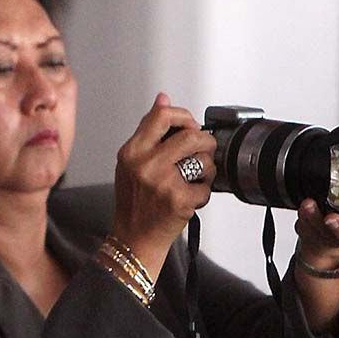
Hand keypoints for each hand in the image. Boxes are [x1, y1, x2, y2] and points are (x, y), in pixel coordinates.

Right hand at [111, 93, 216, 278]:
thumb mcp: (131, 162)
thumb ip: (148, 131)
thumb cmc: (133, 202)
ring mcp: (163, 183)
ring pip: (204, 160)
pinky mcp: (179, 201)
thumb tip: (163, 98)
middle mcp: (145, 165)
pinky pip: (207, 186)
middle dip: (205, 142)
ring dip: (207, 170)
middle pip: (191, 135)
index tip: (190, 126)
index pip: (163, 115)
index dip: (184, 117)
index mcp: (132, 151)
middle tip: (202, 151)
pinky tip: (189, 197)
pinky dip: (204, 193)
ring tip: (194, 179)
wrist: (133, 239)